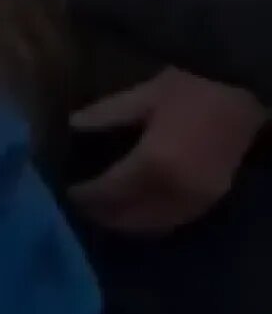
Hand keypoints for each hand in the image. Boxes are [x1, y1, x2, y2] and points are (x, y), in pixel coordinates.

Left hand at [68, 67, 267, 234]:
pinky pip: (175, 222)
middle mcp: (174, 191)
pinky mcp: (212, 200)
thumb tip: (71, 124)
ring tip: (104, 209)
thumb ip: (105, 113)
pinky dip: (151, 221)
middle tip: (81, 205)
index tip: (67, 191)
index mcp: (153, 164)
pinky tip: (137, 210)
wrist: (246, 91)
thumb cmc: (195, 88)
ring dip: (125, 222)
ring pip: (152, 225)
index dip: (85, 196)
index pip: (109, 193)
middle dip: (101, 214)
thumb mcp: (145, 95)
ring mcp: (196, 200)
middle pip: (128, 217)